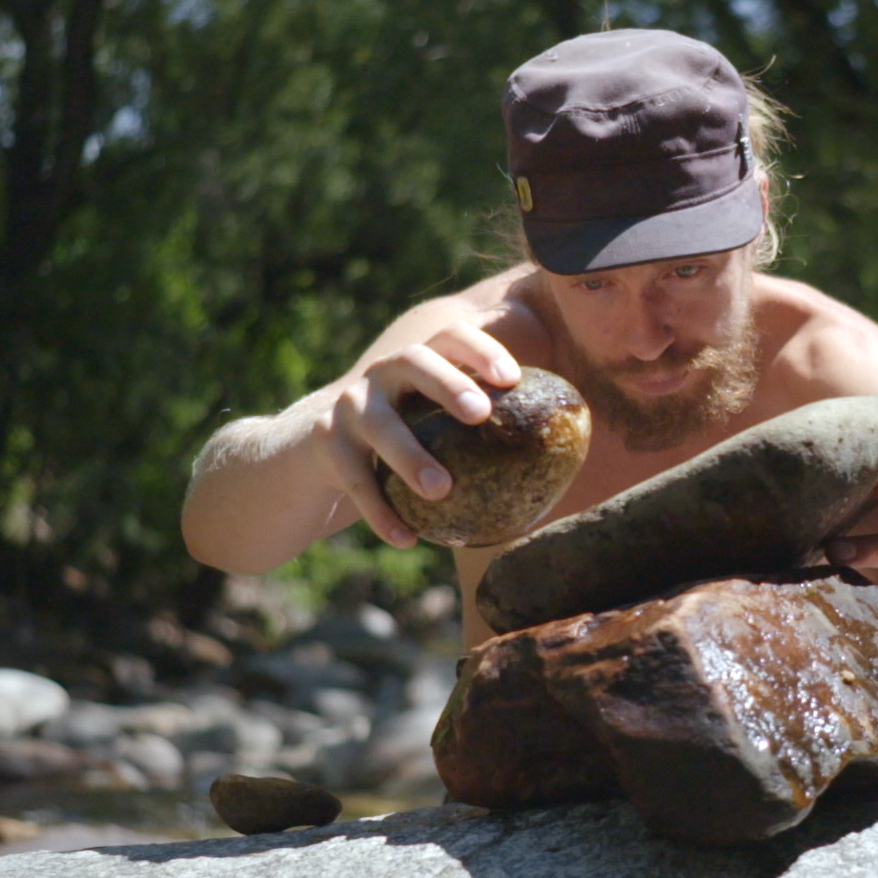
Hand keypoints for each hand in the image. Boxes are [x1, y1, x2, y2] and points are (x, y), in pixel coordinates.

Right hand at [307, 323, 520, 547]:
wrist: (316, 458)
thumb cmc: (402, 445)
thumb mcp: (433, 429)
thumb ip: (483, 436)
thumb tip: (562, 464)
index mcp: (418, 364)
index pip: (450, 337)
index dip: (481, 350)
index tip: (512, 379)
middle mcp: (381, 374)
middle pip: (414, 360)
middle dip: (449, 383)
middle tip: (481, 415)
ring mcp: (348, 405)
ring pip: (379, 424)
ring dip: (410, 456)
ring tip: (442, 490)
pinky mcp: (324, 443)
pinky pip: (354, 479)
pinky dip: (379, 512)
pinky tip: (406, 539)